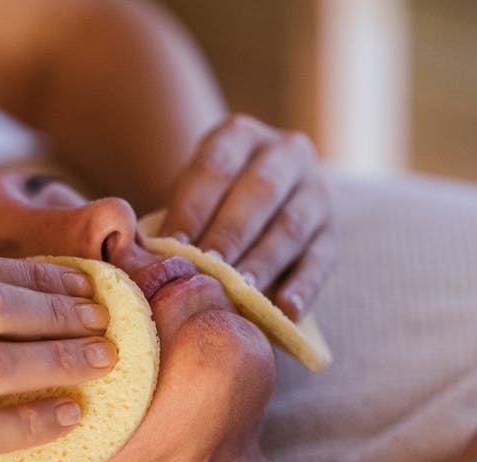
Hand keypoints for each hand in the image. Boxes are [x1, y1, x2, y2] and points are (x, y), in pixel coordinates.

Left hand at [158, 114, 334, 319]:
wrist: (254, 203)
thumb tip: (145, 257)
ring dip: (264, 261)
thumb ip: (175, 217)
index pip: (216, 167)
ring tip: (241, 291)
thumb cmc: (207, 204)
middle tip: (207, 270)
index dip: (194, 207)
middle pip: (259, 192)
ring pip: (291, 226)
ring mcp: (315, 191)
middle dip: (230, 233)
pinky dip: (303, 287)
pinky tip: (285, 310)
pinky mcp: (330, 233)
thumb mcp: (191, 193)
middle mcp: (286, 154)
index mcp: (240, 136)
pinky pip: (320, 260)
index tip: (173, 245)